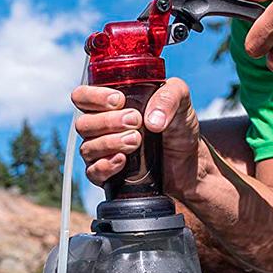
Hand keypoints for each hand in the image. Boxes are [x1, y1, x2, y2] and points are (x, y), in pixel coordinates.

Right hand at [69, 77, 206, 196]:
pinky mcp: (108, 176)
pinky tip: (123, 161)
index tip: (118, 100)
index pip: (82, 96)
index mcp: (110, 105)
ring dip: (110, 143)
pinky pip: (93, 172)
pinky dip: (106, 166)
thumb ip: (169, 97)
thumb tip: (152, 120)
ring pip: (87, 147)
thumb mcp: (181, 102)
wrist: (190, 164)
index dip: (93, 97)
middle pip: (82, 123)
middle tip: (136, 121)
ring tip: (136, 140)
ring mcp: (103, 153)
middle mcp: (102, 128)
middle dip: (108, 122)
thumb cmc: (179, 129)